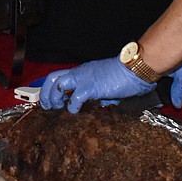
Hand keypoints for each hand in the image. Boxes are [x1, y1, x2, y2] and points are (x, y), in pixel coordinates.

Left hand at [38, 57, 155, 113]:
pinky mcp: (91, 87)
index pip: (59, 75)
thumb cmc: (126, 75)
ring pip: (58, 85)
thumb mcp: (108, 83)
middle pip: (52, 78)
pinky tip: (75, 111)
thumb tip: (103, 103)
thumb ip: (101, 92)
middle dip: (46, 92)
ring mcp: (84, 79)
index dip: (50, 88)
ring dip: (54, 98)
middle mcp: (80, 72)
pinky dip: (72, 106)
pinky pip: (74, 98)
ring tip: (56, 108)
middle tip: (48, 106)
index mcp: (82, 71)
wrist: (135, 69)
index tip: (51, 99)